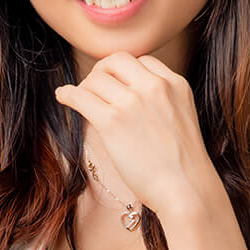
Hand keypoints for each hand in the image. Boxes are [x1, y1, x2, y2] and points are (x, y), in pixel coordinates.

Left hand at [54, 52, 218, 215]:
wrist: (186, 189)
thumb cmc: (182, 165)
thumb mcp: (181, 118)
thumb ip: (161, 101)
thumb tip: (126, 99)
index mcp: (174, 84)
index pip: (142, 61)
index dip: (125, 73)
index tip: (117, 85)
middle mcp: (154, 86)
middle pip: (116, 61)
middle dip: (102, 71)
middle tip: (95, 88)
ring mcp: (132, 102)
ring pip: (95, 78)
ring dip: (85, 87)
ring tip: (81, 100)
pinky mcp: (112, 121)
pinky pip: (80, 96)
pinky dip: (67, 94)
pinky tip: (63, 96)